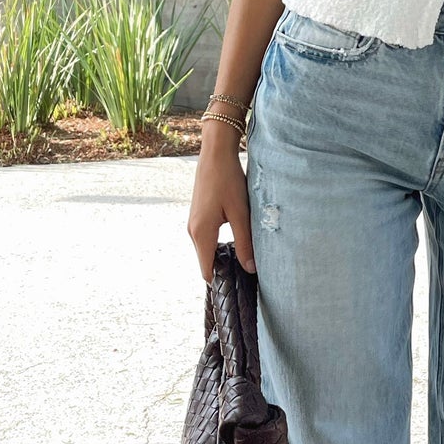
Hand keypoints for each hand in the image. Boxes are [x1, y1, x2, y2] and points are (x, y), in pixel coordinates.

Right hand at [187, 128, 256, 281]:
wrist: (215, 154)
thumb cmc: (228, 180)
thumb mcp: (240, 213)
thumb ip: (245, 242)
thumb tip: (250, 268)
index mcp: (201, 233)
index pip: (206, 270)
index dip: (220, 281)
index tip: (237, 289)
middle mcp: (193, 230)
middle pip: (206, 261)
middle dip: (223, 269)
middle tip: (247, 274)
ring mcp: (193, 222)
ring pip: (207, 249)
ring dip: (222, 255)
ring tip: (244, 258)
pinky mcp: (198, 215)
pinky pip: (206, 238)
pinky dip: (218, 244)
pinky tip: (236, 240)